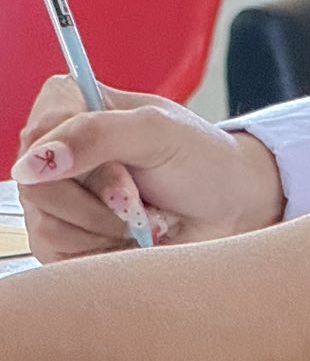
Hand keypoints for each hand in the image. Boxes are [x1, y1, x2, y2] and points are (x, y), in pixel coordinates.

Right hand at [13, 75, 285, 262]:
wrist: (226, 208)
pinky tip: (131, 235)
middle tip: (138, 192)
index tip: (115, 162)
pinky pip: (57, 255)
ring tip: (142, 214)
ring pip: (46, 225)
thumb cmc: (200, 159)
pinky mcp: (62, 240)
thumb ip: (98, 134)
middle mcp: (57, 152)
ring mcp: (56, 199)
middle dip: (98, 197)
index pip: (38, 131)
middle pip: (36, 185)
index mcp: (77, 105)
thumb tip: (32, 163)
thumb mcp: (159, 132)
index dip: (68, 154)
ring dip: (105, 225)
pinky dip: (101, 248)